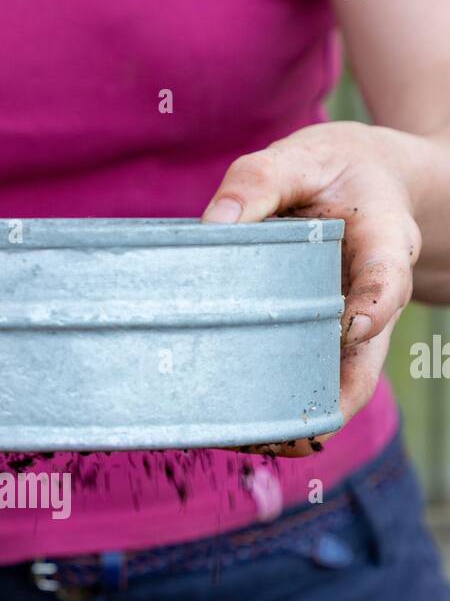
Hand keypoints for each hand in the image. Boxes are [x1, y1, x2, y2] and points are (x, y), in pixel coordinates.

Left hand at [202, 121, 421, 456]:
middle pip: (362, 360)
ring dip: (296, 421)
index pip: (387, 276)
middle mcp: (375, 298)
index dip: (374, 303)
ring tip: (244, 442)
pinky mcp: (325, 344)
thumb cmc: (331, 172)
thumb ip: (260, 181)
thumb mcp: (302, 158)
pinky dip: (279, 412)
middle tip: (277, 431)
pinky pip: (312, 385)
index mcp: (384, 241)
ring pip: (337, 387)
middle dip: (322, 401)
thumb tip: (212, 226)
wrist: (368, 186)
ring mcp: (353, 329)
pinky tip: (235, 431)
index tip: (353, 323)